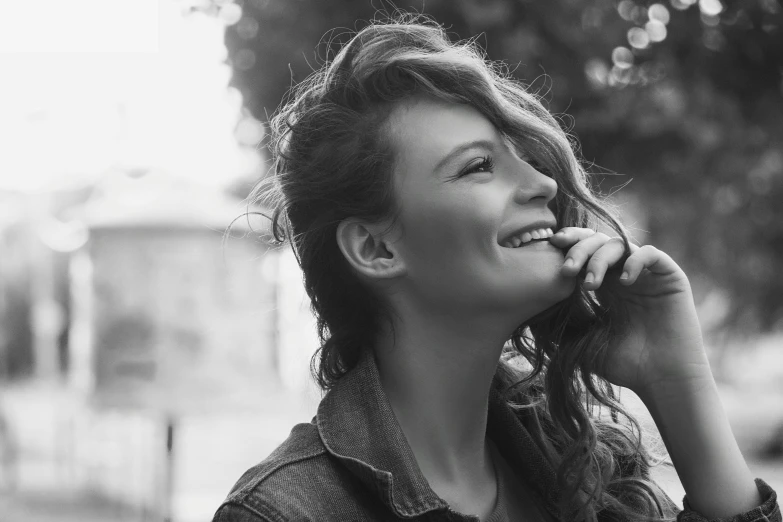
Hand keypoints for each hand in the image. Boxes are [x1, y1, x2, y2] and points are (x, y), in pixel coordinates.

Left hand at [548, 227, 712, 396]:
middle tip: (566, 270)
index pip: (584, 251)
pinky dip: (634, 261)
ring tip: (590, 285)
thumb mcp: (582, 341)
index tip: (550, 247)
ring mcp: (647, 274)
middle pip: (598, 242)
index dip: (568, 244)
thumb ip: (561, 323)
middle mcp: (624, 275)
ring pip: (619, 244)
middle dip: (578, 250)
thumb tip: (529, 312)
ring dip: (599, 259)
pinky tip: (623, 281)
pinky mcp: (670, 277)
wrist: (661, 380)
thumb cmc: (624, 365)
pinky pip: (650, 254)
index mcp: (604, 285)